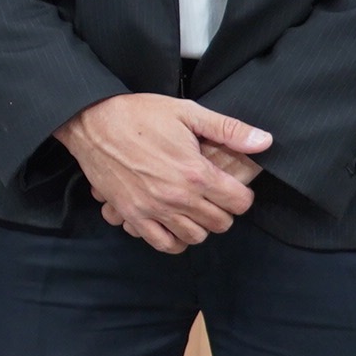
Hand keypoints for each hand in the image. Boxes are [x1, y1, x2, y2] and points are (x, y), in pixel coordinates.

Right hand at [55, 93, 271, 253]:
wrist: (91, 122)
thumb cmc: (137, 115)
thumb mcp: (187, 112)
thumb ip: (228, 129)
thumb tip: (264, 142)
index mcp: (195, 172)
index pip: (240, 202)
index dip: (240, 194)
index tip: (230, 185)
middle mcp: (177, 197)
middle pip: (220, 223)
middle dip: (222, 210)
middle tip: (212, 195)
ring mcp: (153, 209)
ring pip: (195, 237)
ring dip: (199, 225)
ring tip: (193, 209)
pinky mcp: (132, 215)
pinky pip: (163, 243)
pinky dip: (174, 239)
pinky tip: (173, 223)